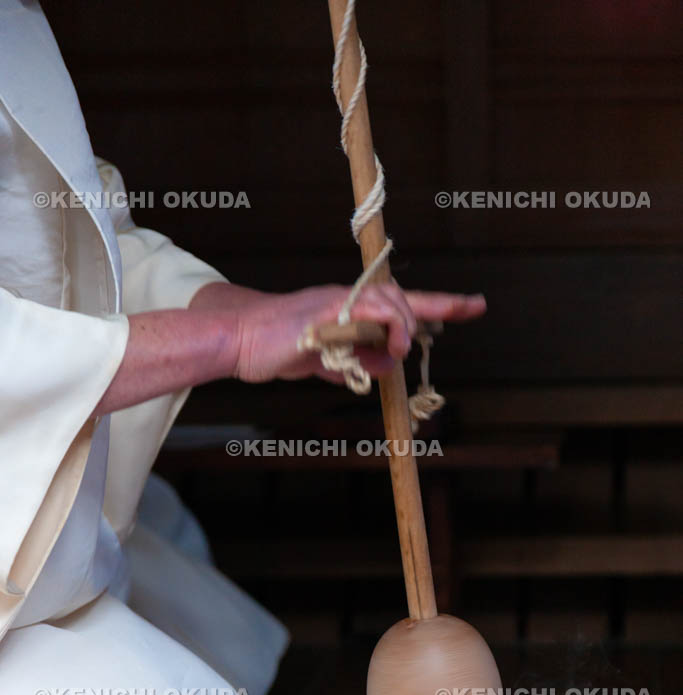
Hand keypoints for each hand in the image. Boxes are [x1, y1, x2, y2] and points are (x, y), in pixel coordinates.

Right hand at [194, 281, 485, 383]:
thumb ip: (355, 363)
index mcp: (349, 309)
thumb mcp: (324, 362)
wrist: (239, 339)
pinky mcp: (327, 309)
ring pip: (391, 299)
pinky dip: (387, 325)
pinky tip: (390, 346)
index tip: (472, 305)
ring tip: (404, 349)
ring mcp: (337, 301)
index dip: (438, 305)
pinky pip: (369, 308)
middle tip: (472, 308)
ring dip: (407, 324)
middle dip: (441, 304)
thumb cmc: (275, 348)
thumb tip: (386, 367)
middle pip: (403, 296)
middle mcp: (348, 298)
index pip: (399, 304)